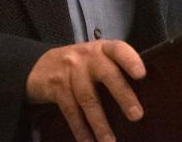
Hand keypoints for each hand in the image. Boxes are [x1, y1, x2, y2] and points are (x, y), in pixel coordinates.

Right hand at [27, 40, 145, 141]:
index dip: (130, 60)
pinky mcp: (56, 88)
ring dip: (100, 123)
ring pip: (88, 99)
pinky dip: (80, 129)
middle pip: (107, 74)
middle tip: (136, 115)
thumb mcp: (95, 58)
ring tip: (110, 141)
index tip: (141, 74)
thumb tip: (142, 94)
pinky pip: (70, 111)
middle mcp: (86, 57)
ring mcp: (70, 71)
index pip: (118, 49)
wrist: (39, 66)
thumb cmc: (79, 65)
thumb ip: (113, 68)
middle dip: (123, 96)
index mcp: (102, 49)